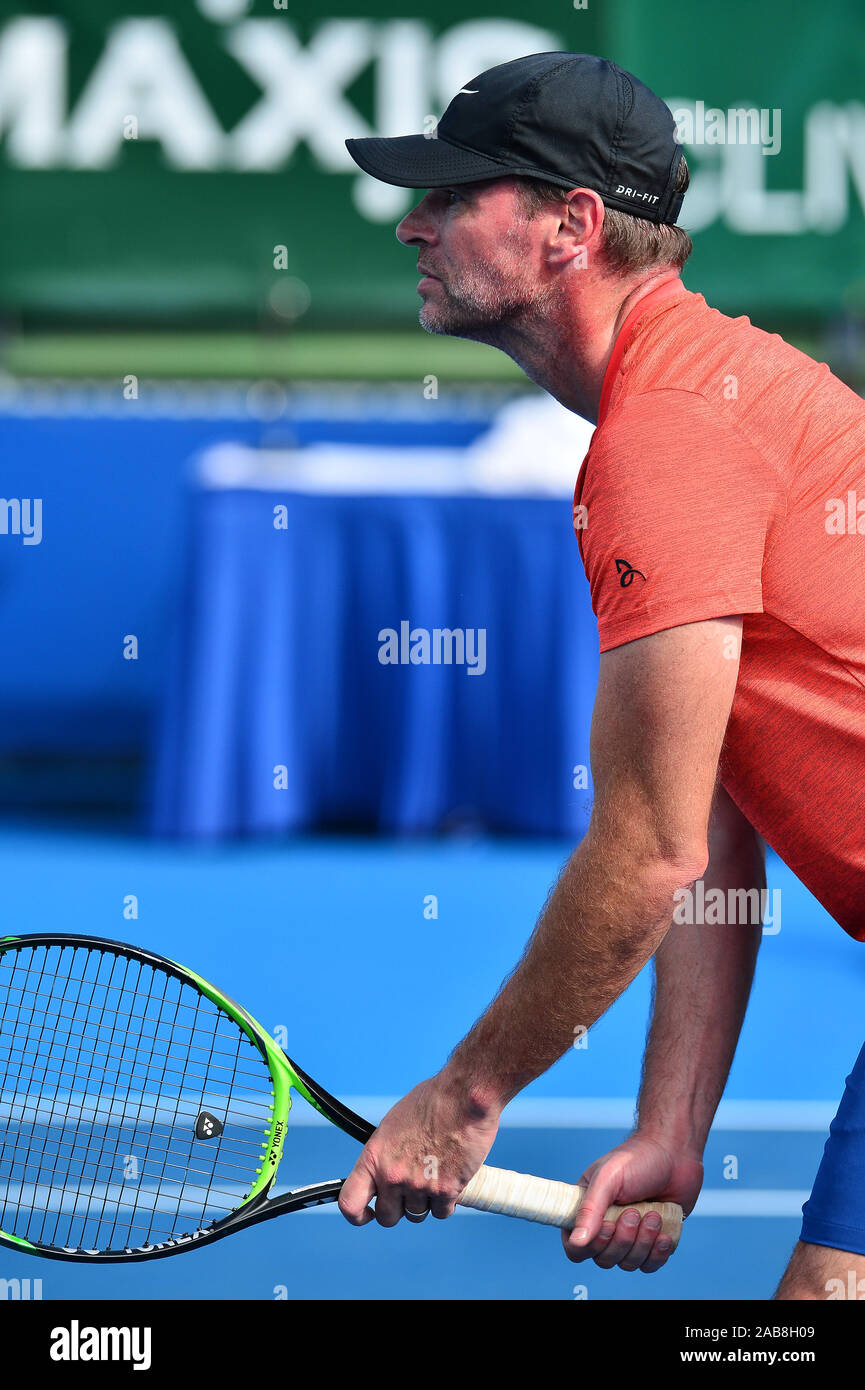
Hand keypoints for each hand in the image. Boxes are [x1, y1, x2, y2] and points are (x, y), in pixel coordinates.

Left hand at [338, 1076, 499, 1227]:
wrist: (463, 1098)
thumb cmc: (432, 1102)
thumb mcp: (394, 1124)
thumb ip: (386, 1154)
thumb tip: (385, 1170)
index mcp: (374, 1157)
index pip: (350, 1202)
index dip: (356, 1215)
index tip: (367, 1214)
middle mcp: (392, 1176)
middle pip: (387, 1217)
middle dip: (397, 1208)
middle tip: (409, 1192)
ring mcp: (418, 1185)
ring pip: (416, 1215)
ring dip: (424, 1203)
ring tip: (434, 1177)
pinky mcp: (446, 1191)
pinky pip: (441, 1212)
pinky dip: (446, 1202)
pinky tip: (450, 1182)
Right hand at [562, 1131, 702, 1272]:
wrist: (675, 1154)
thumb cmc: (637, 1159)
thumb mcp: (608, 1179)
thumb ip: (589, 1210)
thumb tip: (575, 1242)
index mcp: (587, 1210)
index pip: (575, 1248)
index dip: (590, 1246)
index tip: (608, 1224)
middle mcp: (606, 1227)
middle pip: (604, 1259)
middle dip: (623, 1239)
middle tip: (634, 1212)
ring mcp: (631, 1236)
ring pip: (628, 1264)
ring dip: (643, 1243)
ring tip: (654, 1215)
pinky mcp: (653, 1242)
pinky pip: (649, 1266)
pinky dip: (657, 1254)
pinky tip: (664, 1234)